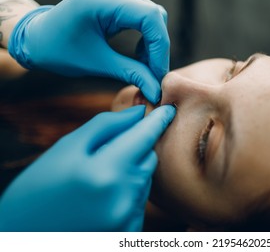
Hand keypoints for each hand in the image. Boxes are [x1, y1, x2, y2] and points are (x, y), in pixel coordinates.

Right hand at [0, 105, 175, 231]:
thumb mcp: (67, 148)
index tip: (170, 109)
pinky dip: (129, 192)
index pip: (145, 137)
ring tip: (99, 177)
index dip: (159, 120)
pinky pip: (140, 202)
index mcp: (106, 173)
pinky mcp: (127, 234)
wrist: (24, 235)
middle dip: (138, 147)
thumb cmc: (40, 187)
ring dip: (131, 170)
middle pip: (149, 158)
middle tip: (111, 148)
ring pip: (145, 180)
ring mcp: (127, 220)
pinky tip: (104, 195)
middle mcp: (122, 199)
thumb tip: (138, 113)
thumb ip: (106, 126)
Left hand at [8, 0, 168, 103]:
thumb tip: (157, 92)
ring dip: (153, 43)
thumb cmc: (58, 51)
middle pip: (154, 15)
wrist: (37, 39)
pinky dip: (146, 37)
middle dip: (158, 47)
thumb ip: (131, 74)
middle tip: (154, 74)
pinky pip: (142, 15)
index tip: (158, 73)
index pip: (149, 17)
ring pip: (151, 15)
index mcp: (100, 0)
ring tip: (145, 66)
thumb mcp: (97, 64)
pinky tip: (138, 53)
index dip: (160, 46)